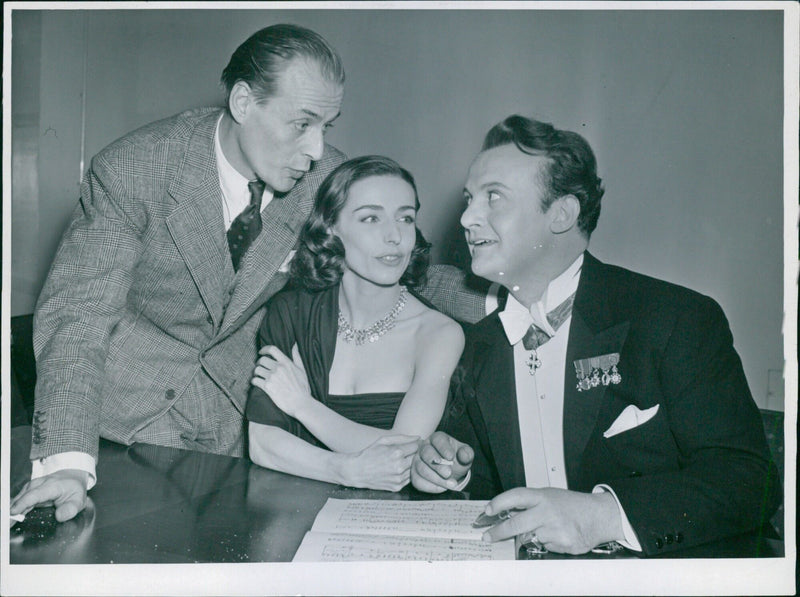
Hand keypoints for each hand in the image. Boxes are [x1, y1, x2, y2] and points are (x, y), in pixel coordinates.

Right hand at [10, 469, 89, 524]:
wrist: (72, 475)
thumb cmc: (74, 488)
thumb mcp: (79, 500)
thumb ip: (71, 509)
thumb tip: (60, 517)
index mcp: (52, 486)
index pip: (35, 494)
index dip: (23, 503)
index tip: (13, 512)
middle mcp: (39, 484)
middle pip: (23, 496)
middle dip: (13, 510)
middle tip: (6, 523)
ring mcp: (33, 486)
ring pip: (19, 497)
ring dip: (11, 510)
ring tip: (6, 522)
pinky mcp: (29, 490)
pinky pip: (19, 499)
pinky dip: (13, 508)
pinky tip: (10, 517)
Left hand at [251, 344, 311, 417]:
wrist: (300, 403)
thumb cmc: (303, 388)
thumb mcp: (302, 370)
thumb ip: (297, 356)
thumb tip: (295, 345)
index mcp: (286, 363)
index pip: (272, 349)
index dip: (264, 349)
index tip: (261, 352)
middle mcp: (278, 368)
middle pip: (262, 360)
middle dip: (259, 363)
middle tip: (261, 367)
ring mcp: (272, 377)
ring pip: (257, 370)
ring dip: (256, 372)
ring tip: (259, 376)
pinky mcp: (267, 387)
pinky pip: (255, 380)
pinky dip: (254, 381)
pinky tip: (257, 383)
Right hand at [340, 435, 419, 491]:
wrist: (357, 471)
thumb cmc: (370, 453)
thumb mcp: (383, 440)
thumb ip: (403, 438)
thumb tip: (418, 437)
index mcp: (397, 452)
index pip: (417, 446)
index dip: (415, 444)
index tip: (413, 444)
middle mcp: (399, 466)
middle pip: (417, 458)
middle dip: (413, 454)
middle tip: (406, 452)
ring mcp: (399, 478)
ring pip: (413, 469)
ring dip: (409, 465)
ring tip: (398, 461)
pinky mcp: (397, 487)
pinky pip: (408, 479)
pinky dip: (404, 474)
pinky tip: (395, 470)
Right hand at [411, 431, 473, 492]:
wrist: (451, 470)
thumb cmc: (457, 459)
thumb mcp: (465, 455)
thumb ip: (466, 454)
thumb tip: (464, 455)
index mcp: (437, 438)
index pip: (437, 440)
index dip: (443, 448)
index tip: (451, 457)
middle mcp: (424, 447)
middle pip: (426, 454)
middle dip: (437, 465)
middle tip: (448, 473)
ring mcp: (417, 460)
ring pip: (421, 468)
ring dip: (435, 478)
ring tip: (450, 484)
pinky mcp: (414, 473)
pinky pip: (417, 481)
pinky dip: (429, 486)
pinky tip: (441, 488)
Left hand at [480, 487, 622, 553]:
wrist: (598, 516)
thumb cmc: (572, 505)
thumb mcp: (549, 496)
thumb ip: (530, 503)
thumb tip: (505, 512)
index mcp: (542, 496)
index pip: (515, 496)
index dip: (499, 503)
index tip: (487, 511)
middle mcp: (547, 511)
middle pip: (515, 524)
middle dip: (498, 531)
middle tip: (487, 536)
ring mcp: (555, 528)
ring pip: (529, 538)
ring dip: (531, 537)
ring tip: (545, 529)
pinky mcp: (563, 543)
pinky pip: (544, 547)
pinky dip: (547, 543)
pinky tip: (557, 536)